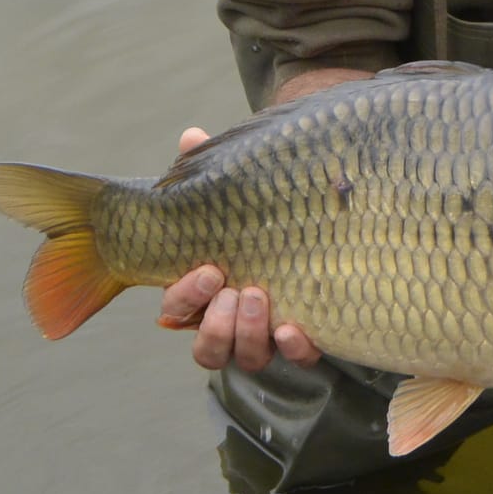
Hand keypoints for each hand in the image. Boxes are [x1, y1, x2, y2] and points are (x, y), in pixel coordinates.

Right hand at [156, 127, 321, 372]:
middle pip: (208, 346)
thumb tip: (192, 136)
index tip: (209, 269)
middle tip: (233, 287)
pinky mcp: (302, 339)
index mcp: (202, 292)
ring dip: (247, 334)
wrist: (314, 225)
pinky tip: (295, 328)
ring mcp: (264, 335)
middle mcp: (229, 321)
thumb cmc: (258, 212)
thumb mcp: (235, 193)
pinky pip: (295, 357)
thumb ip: (211, 171)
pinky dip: (294, 348)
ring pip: (245, 357)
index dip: (186, 296)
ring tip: (259, 297)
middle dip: (216, 322)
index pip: (177, 309)